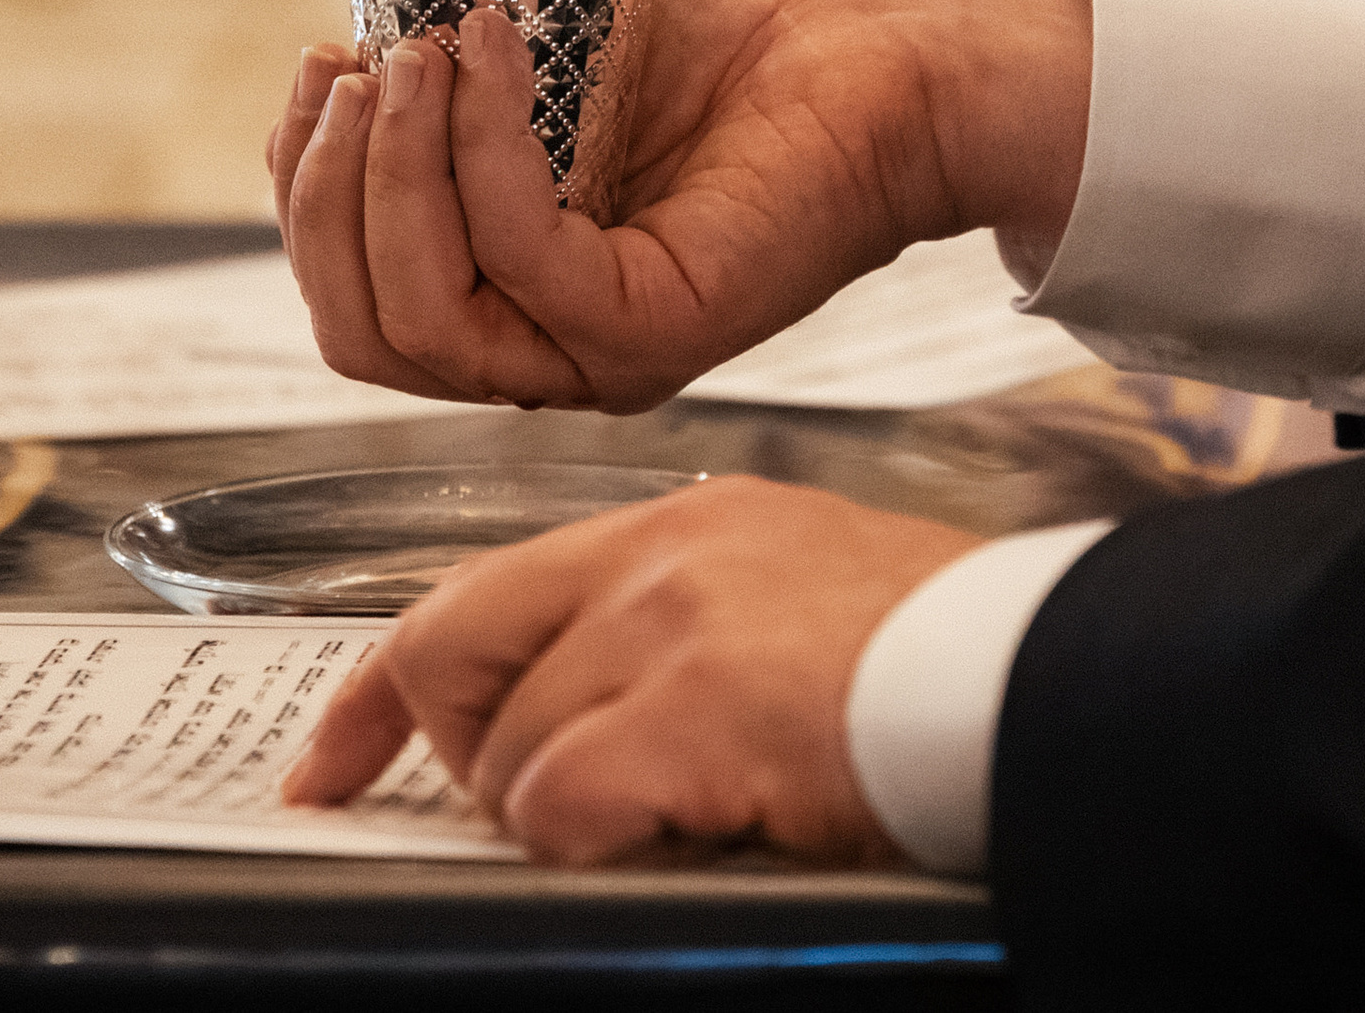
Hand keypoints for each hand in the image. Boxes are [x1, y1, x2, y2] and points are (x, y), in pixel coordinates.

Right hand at [267, 0, 1090, 410]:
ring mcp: (601, 355)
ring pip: (420, 320)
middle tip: (362, 64)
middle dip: (327, 191)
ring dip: (392, 171)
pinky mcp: (656, 330)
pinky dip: (483, 150)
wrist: (880, 55)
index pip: (353, 296)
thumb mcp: (552, 53)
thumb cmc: (737, 49)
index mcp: (512, 297)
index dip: (307, 187)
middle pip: (362, 331)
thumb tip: (346, 62)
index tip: (327, 60)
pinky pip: (520, 260)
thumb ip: (449, 82)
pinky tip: (494, 54)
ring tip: (420, 54)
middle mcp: (548, 347)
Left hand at [282, 475, 982, 865]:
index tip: (331, 762)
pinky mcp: (692, 705)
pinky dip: (604, 842)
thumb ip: (678, 629)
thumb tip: (577, 722)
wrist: (1033, 676)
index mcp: (683, 523)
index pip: (481, 591)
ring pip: (514, 757)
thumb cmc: (941, 657)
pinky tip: (700, 825)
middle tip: (523, 807)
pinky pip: (562, 807)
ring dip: (573, 813)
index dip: (386, 691)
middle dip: (455, 754)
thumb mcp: (795, 597)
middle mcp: (659, 553)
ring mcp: (669, 623)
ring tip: (694, 807)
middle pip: (457, 652)